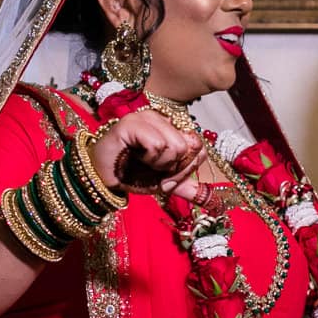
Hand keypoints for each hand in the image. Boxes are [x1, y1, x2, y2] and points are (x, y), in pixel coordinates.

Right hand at [90, 108, 205, 198]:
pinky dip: (150, 158)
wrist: (104, 180)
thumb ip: (187, 185)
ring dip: (160, 164)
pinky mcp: (131, 123)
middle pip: (189, 147)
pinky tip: (136, 156)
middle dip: (173, 169)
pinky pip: (158, 145)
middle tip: (153, 170)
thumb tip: (213, 199)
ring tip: (143, 162)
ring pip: (176, 145)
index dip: (185, 168)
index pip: (198, 146)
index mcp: (171, 127)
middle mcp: (160, 118)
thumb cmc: (131, 175)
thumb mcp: (166, 182)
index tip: (165, 175)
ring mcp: (145, 117)